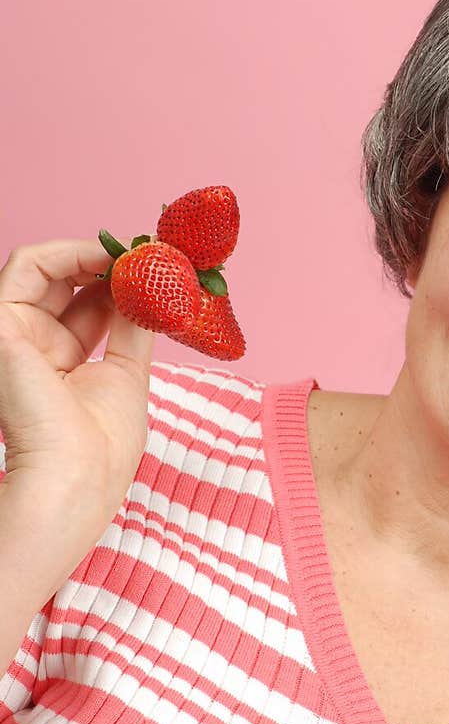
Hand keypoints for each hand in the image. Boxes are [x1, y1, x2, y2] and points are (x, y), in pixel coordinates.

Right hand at [0, 237, 154, 527]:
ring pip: (42, 267)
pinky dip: (68, 250)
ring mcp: (13, 335)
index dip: (119, 286)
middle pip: (67, 285)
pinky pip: (26, 263)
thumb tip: (155, 291)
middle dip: (109, 265)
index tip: (157, 270)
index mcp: (60, 369)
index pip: (87, 310)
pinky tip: (106, 255)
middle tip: (149, 254)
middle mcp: (32, 350)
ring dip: (91, 252)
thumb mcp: (127, 376)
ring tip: (132, 252)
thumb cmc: (102, 446)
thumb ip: (132, 329)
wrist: (75, 473)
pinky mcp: (0, 323)